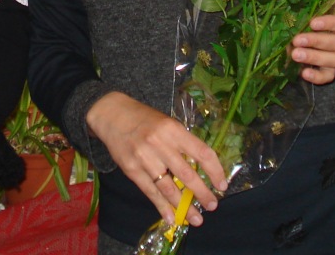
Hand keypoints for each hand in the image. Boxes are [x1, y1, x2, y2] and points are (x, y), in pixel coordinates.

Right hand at [85, 92, 225, 227]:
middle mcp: (159, 143)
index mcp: (173, 129)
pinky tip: (172, 217)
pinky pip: (150, 192)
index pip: (201, 152)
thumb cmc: (145, 119)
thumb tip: (201, 168)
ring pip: (169, 187)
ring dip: (184, 206)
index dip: (214, 170)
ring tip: (196, 219)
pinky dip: (162, 207)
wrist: (112, 115)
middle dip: (202, 193)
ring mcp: (144, 158)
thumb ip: (182, 142)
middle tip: (213, 205)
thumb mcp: (167, 123)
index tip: (222, 184)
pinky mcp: (132, 170)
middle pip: (186, 173)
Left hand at [290, 0, 334, 82]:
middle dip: (317, 42)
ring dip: (314, 58)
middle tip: (297, 39)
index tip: (313, 22)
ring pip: (334, 60)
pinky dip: (318, 77)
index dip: (332, 24)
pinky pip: (330, 74)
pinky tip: (304, 73)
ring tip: (295, 54)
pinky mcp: (334, 64)